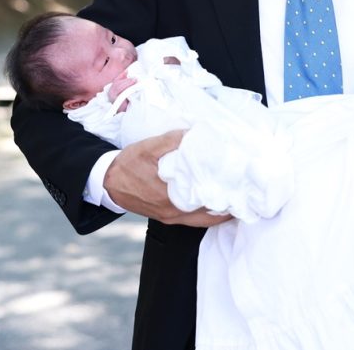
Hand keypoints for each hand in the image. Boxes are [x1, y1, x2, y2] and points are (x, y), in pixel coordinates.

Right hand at [104, 130, 231, 227]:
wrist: (108, 182)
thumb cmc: (128, 165)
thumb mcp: (148, 147)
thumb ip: (172, 140)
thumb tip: (195, 133)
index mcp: (169, 195)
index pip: (205, 198)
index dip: (225, 192)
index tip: (241, 183)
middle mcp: (172, 211)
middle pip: (209, 213)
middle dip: (228, 203)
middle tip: (245, 191)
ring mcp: (171, 217)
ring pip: (203, 219)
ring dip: (220, 210)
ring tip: (237, 197)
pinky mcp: (168, 217)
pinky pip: (195, 220)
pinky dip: (209, 213)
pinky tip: (218, 202)